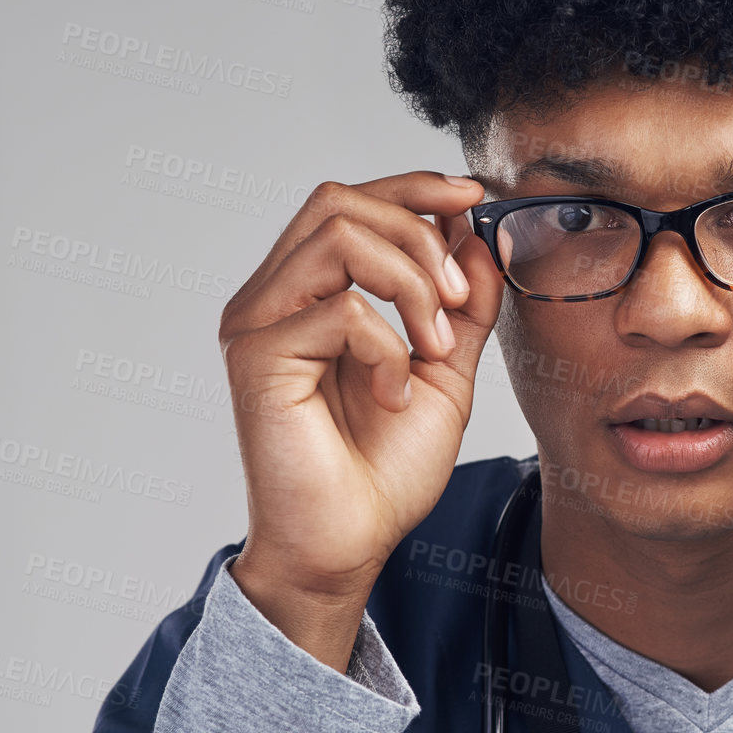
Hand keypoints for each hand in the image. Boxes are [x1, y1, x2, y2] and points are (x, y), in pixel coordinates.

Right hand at [217, 171, 501, 660]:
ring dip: (410, 281)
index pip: (349, 203)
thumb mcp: (445, 371)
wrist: (350, 546)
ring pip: (338, 235)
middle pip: (339, 202)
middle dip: (418, 233)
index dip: (414, 186)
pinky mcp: (258, 359)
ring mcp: (257, 324)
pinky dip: (389, 346)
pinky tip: (394, 394)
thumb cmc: (383, 470)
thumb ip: (459, 303)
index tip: (473, 198)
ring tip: (434, 346)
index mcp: (307, 292)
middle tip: (456, 300)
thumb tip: (476, 232)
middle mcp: (271, 297)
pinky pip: (341, 309)